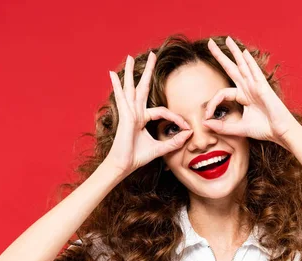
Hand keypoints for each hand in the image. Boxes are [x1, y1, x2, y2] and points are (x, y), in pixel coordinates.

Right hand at [104, 52, 192, 175]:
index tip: (186, 127)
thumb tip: (189, 134)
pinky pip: (121, 97)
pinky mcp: (125, 115)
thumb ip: (174, 142)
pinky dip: (117, 85)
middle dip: (148, 71)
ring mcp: (128, 112)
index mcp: (142, 118)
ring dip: (130, 71)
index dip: (176, 118)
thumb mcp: (160, 148)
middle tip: (153, 55)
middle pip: (142, 87)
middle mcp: (134, 112)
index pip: (162, 111)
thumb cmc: (137, 157)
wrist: (124, 165)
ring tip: (129, 57)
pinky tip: (112, 74)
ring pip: (131, 87)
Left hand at [202, 37, 300, 145]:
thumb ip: (223, 127)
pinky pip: (255, 72)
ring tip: (227, 39)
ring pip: (243, 65)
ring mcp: (256, 86)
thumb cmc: (264, 129)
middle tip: (210, 43)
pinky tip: (244, 52)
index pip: (222, 93)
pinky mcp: (263, 88)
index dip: (212, 103)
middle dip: (220, 56)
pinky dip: (250, 61)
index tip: (206, 116)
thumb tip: (205, 123)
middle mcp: (248, 88)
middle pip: (232, 68)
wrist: (280, 132)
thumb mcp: (239, 129)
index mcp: (243, 96)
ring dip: (235, 52)